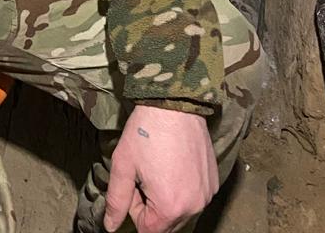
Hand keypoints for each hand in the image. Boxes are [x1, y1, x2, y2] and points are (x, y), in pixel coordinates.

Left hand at [103, 104, 217, 232]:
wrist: (174, 103)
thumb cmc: (146, 132)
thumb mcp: (123, 165)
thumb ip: (117, 200)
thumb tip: (110, 226)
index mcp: (170, 207)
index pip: (148, 230)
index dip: (135, 210)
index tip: (133, 184)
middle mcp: (194, 206)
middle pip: (166, 224)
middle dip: (151, 206)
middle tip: (144, 175)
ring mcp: (207, 195)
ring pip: (181, 212)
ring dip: (167, 198)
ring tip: (159, 167)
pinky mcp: (214, 182)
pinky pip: (195, 197)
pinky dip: (183, 189)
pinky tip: (174, 164)